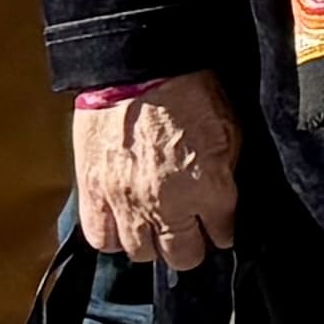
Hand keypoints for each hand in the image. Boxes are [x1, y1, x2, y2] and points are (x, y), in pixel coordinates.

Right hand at [72, 72, 242, 270]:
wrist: (138, 68)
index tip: (220, 224)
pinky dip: (114, 235)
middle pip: (182, 255)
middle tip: (190, 230)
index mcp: (208, 189)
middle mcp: (168, 206)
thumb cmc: (190, 89)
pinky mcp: (94, 194)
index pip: (222, 234)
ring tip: (155, 224)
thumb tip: (226, 199)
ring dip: (151, 241)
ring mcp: (127, 203)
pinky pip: (102, 238)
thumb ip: (227, 173)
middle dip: (191, 245)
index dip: (223, 229)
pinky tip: (124, 222)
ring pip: (141, 253)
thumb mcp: (230, 129)